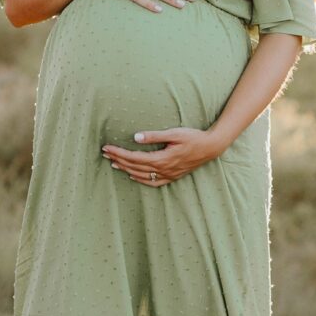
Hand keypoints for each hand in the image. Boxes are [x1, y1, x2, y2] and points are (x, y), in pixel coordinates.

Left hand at [101, 127, 223, 186]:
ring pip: (142, 175)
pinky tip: (134, 176)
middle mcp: (163, 169)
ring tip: (114, 164)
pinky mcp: (173, 176)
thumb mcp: (174, 133)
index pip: (134, 157)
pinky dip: (141, 179)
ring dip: (126, 169)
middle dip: (119, 160)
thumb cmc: (193, 137)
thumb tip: (136, 137)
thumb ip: (154, 136)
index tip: (107, 148)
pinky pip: (154, 182)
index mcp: (162, 158)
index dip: (119, 153)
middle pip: (135, 166)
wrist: (211, 147)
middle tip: (105, 154)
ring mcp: (168, 175)